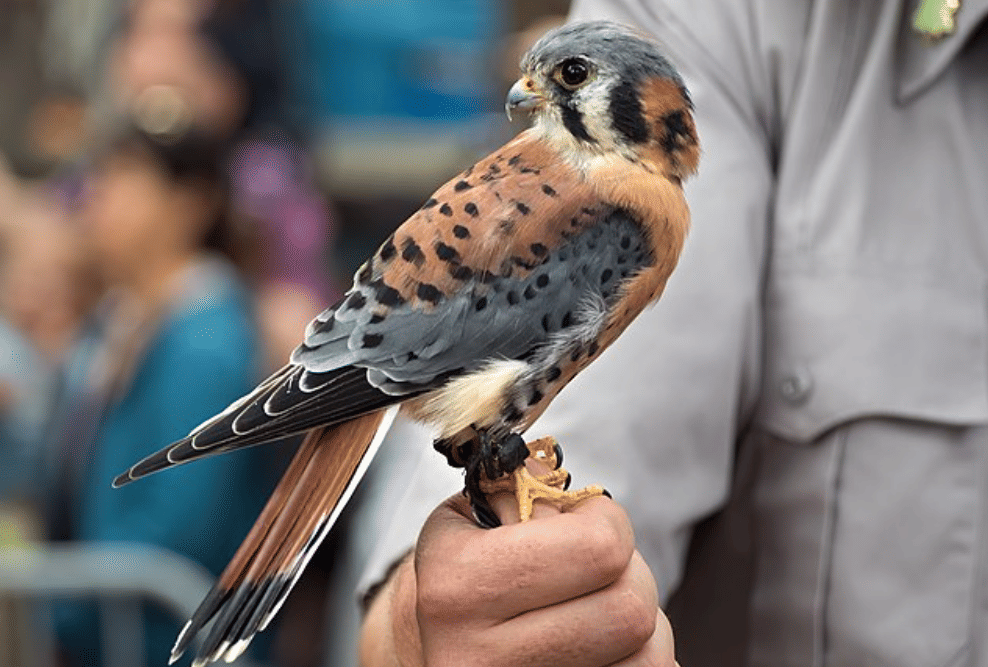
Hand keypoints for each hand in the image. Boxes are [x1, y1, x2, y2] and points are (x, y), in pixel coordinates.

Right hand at [360, 467, 675, 666]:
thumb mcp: (472, 515)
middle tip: (599, 565)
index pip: (598, 547)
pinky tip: (601, 643)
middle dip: (629, 572)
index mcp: (458, 584)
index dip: (607, 520)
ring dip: (638, 622)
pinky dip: (638, 655)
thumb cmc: (463, 573)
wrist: (432, 647)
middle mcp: (479, 656)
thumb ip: (526, 487)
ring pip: (649, 653)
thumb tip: (582, 498)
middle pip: (629, 607)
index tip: (587, 520)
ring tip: (596, 605)